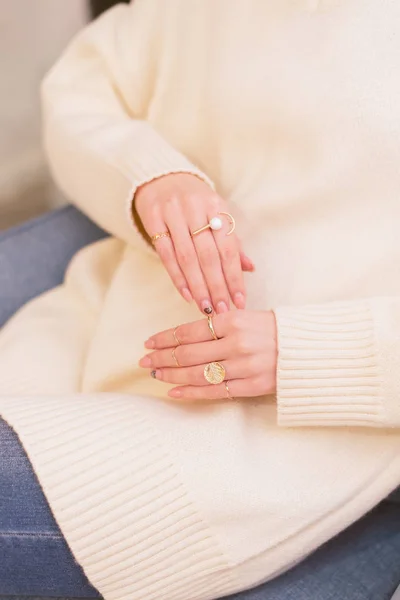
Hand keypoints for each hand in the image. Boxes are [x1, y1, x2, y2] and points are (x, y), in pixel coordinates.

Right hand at [135, 173, 253, 314]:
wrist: (160, 179)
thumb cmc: (195, 204)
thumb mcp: (216, 215)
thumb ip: (232, 242)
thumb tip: (250, 269)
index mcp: (217, 206)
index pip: (229, 248)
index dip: (235, 277)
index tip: (240, 301)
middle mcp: (195, 208)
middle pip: (208, 256)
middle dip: (217, 287)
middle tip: (222, 311)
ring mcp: (172, 213)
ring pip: (187, 258)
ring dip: (198, 287)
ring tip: (206, 309)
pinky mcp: (153, 220)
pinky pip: (166, 255)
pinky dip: (177, 278)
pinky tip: (187, 294)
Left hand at [139, 310, 276, 400]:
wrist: (307, 347)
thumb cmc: (271, 329)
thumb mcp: (244, 316)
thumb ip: (216, 325)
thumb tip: (180, 337)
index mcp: (233, 320)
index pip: (188, 331)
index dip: (164, 338)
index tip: (149, 343)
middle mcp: (236, 343)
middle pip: (188, 354)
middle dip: (161, 359)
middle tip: (144, 362)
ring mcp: (245, 366)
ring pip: (198, 374)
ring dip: (172, 376)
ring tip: (156, 376)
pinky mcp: (252, 386)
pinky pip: (215, 392)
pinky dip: (192, 393)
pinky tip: (174, 393)